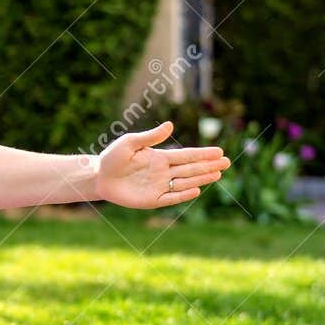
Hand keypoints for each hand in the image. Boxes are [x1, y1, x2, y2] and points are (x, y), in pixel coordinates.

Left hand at [96, 120, 230, 209]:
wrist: (97, 177)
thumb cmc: (112, 158)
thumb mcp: (130, 143)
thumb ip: (150, 136)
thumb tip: (171, 125)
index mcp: (159, 158)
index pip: (186, 155)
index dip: (202, 154)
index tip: (219, 151)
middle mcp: (163, 172)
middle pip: (190, 169)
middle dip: (209, 166)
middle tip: (227, 162)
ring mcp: (159, 186)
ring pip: (185, 182)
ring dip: (201, 178)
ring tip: (218, 174)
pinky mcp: (151, 200)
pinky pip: (171, 198)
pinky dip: (183, 194)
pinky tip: (196, 190)